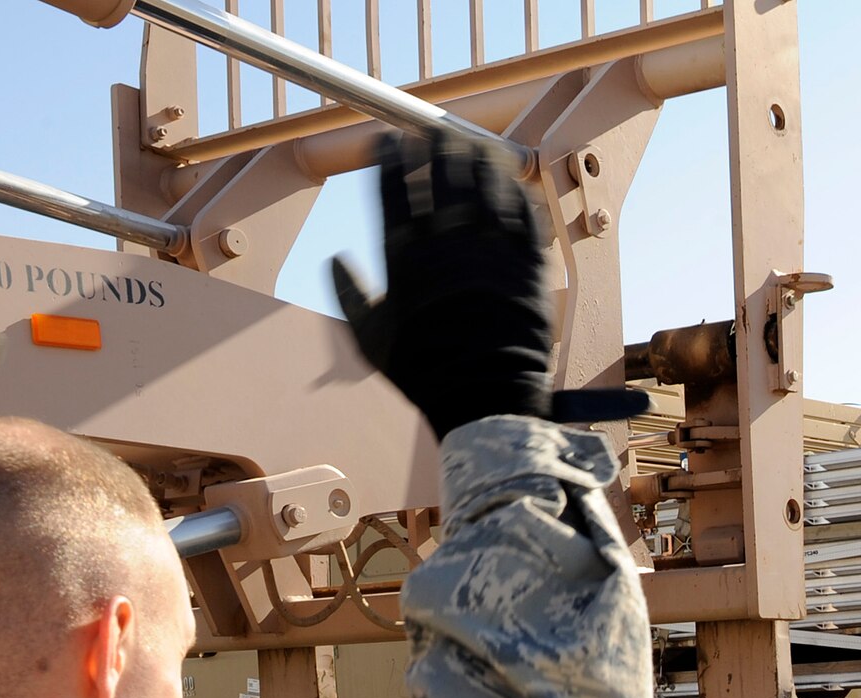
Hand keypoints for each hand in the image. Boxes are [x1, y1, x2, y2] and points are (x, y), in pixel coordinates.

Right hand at [331, 128, 553, 438]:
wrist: (485, 398)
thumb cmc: (424, 372)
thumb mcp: (372, 341)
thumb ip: (349, 295)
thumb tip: (334, 260)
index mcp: (404, 257)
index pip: (392, 188)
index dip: (390, 158)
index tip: (389, 139)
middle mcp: (446, 244)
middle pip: (440, 176)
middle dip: (435, 148)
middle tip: (434, 135)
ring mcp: (490, 250)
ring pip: (483, 185)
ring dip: (476, 160)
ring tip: (473, 147)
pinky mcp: (526, 263)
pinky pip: (521, 213)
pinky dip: (514, 192)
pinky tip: (509, 182)